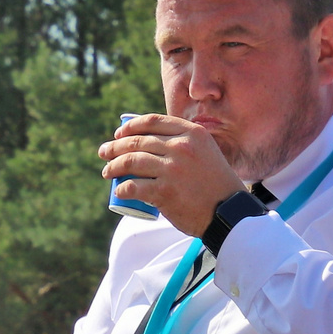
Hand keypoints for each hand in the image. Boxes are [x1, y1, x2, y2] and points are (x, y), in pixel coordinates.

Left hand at [100, 113, 244, 236]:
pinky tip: (119, 191)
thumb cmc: (216, 184)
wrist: (228, 212)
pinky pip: (134, 187)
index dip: (131, 126)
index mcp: (192, 133)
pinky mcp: (164, 191)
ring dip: (113, 166)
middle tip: (104, 152)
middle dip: (115, 146)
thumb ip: (186, 143)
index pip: (152, 121)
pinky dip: (122, 189)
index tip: (119, 134)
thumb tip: (155, 141)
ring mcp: (172, 169)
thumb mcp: (206, 152)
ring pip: (131, 162)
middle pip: (138, 141)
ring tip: (107, 172)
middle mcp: (181, 147)